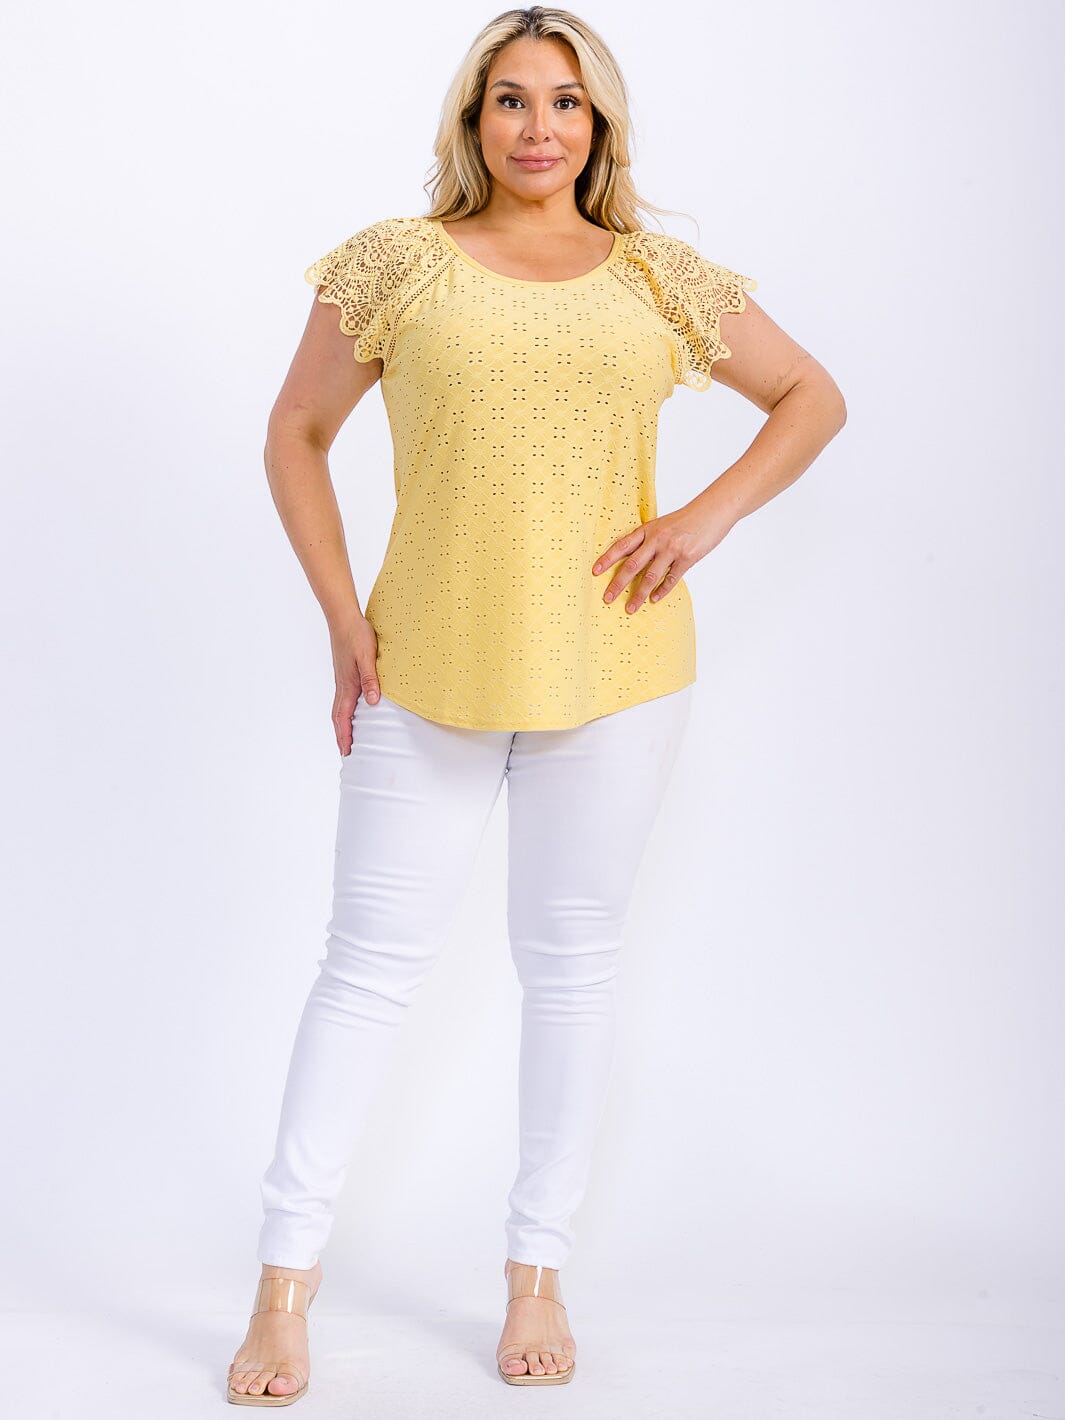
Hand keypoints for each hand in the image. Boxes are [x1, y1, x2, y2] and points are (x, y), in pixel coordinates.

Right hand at [328, 610, 380, 755]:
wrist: (344, 619)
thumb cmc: (356, 636)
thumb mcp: (366, 657)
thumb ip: (370, 679)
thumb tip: (373, 702)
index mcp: (347, 685)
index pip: (343, 717)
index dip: (345, 735)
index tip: (347, 752)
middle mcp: (342, 685)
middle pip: (338, 716)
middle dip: (341, 735)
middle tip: (346, 753)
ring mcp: (342, 680)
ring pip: (339, 708)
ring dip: (342, 725)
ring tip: (347, 737)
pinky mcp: (345, 674)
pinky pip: (343, 699)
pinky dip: (345, 712)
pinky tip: (352, 711)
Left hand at [591, 500, 734, 612]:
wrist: (713, 511)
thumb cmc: (687, 519)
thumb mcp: (663, 524)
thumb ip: (649, 540)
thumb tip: (635, 558)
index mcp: (648, 530)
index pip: (622, 546)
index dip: (607, 559)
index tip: (595, 571)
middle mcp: (657, 539)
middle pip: (631, 565)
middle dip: (617, 584)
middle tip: (607, 598)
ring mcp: (672, 549)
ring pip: (649, 576)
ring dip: (638, 595)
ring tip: (630, 608)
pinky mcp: (687, 558)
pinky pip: (671, 579)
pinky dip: (661, 591)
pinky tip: (654, 600)